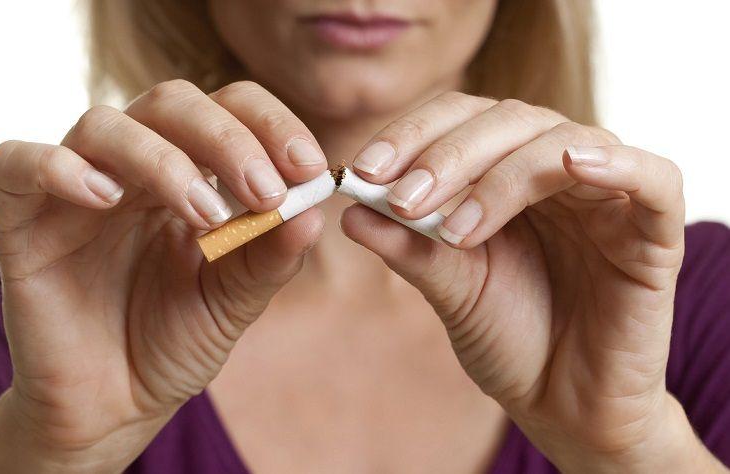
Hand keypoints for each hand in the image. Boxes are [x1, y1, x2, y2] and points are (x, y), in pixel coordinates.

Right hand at [0, 80, 326, 472]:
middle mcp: (134, 168)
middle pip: (171, 102)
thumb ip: (270, 256)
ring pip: (105, 125)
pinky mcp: (22, 220)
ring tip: (203, 214)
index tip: (308, 166)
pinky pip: (17, 163)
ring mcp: (76, 189)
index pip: (229, 109)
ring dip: (163, 160)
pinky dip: (59, 168)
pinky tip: (104, 199)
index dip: (270, 124)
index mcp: (191, 173)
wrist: (113, 405)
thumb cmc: (174, 342)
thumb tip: (315, 210)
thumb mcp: (234, 300)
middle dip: (227, 139)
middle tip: (263, 190)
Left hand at [342, 92, 724, 471]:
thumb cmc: (508, 341)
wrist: (563, 406)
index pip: (459, 121)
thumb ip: (408, 247)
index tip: (363, 171)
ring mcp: (606, 197)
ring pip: (561, 143)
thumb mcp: (450, 290)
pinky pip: (652, 179)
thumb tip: (349, 209)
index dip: (411, 135)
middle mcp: (554, 172)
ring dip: (502, 176)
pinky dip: (616, 164)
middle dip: (448, 156)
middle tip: (404, 198)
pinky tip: (571, 165)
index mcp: (504, 174)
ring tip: (457, 230)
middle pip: (507, 121)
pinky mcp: (652, 234)